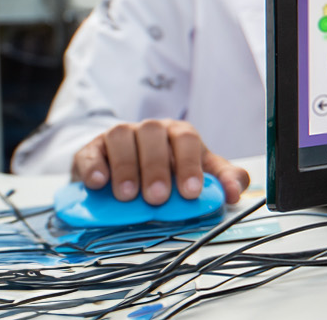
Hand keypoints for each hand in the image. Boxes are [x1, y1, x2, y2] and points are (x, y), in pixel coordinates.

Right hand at [72, 119, 248, 204]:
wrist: (130, 173)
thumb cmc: (170, 172)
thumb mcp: (199, 174)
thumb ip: (221, 180)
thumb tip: (235, 192)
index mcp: (179, 133)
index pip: (186, 139)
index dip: (189, 164)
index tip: (191, 192)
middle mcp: (150, 130)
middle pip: (153, 136)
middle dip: (156, 168)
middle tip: (157, 197)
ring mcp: (120, 136)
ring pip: (121, 138)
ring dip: (125, 167)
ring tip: (128, 196)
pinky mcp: (93, 149)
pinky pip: (90, 152)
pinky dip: (93, 167)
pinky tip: (98, 183)